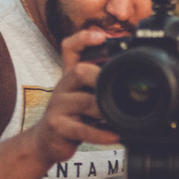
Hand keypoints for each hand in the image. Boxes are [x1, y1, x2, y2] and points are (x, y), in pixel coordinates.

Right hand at [31, 30, 120, 164]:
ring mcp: (58, 106)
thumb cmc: (72, 116)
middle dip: (100, 77)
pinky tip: (114, 136)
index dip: (83, 39)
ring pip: (84, 102)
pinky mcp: (57, 127)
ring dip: (106, 110)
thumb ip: (100, 84)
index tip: (101, 37)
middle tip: (118, 90)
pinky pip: (82, 129)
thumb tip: (132, 77)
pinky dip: (100, 134)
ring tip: (120, 118)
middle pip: (78, 71)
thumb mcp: (83, 95)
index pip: (70, 48)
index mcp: (70, 76)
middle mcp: (62, 86)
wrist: (46, 141)